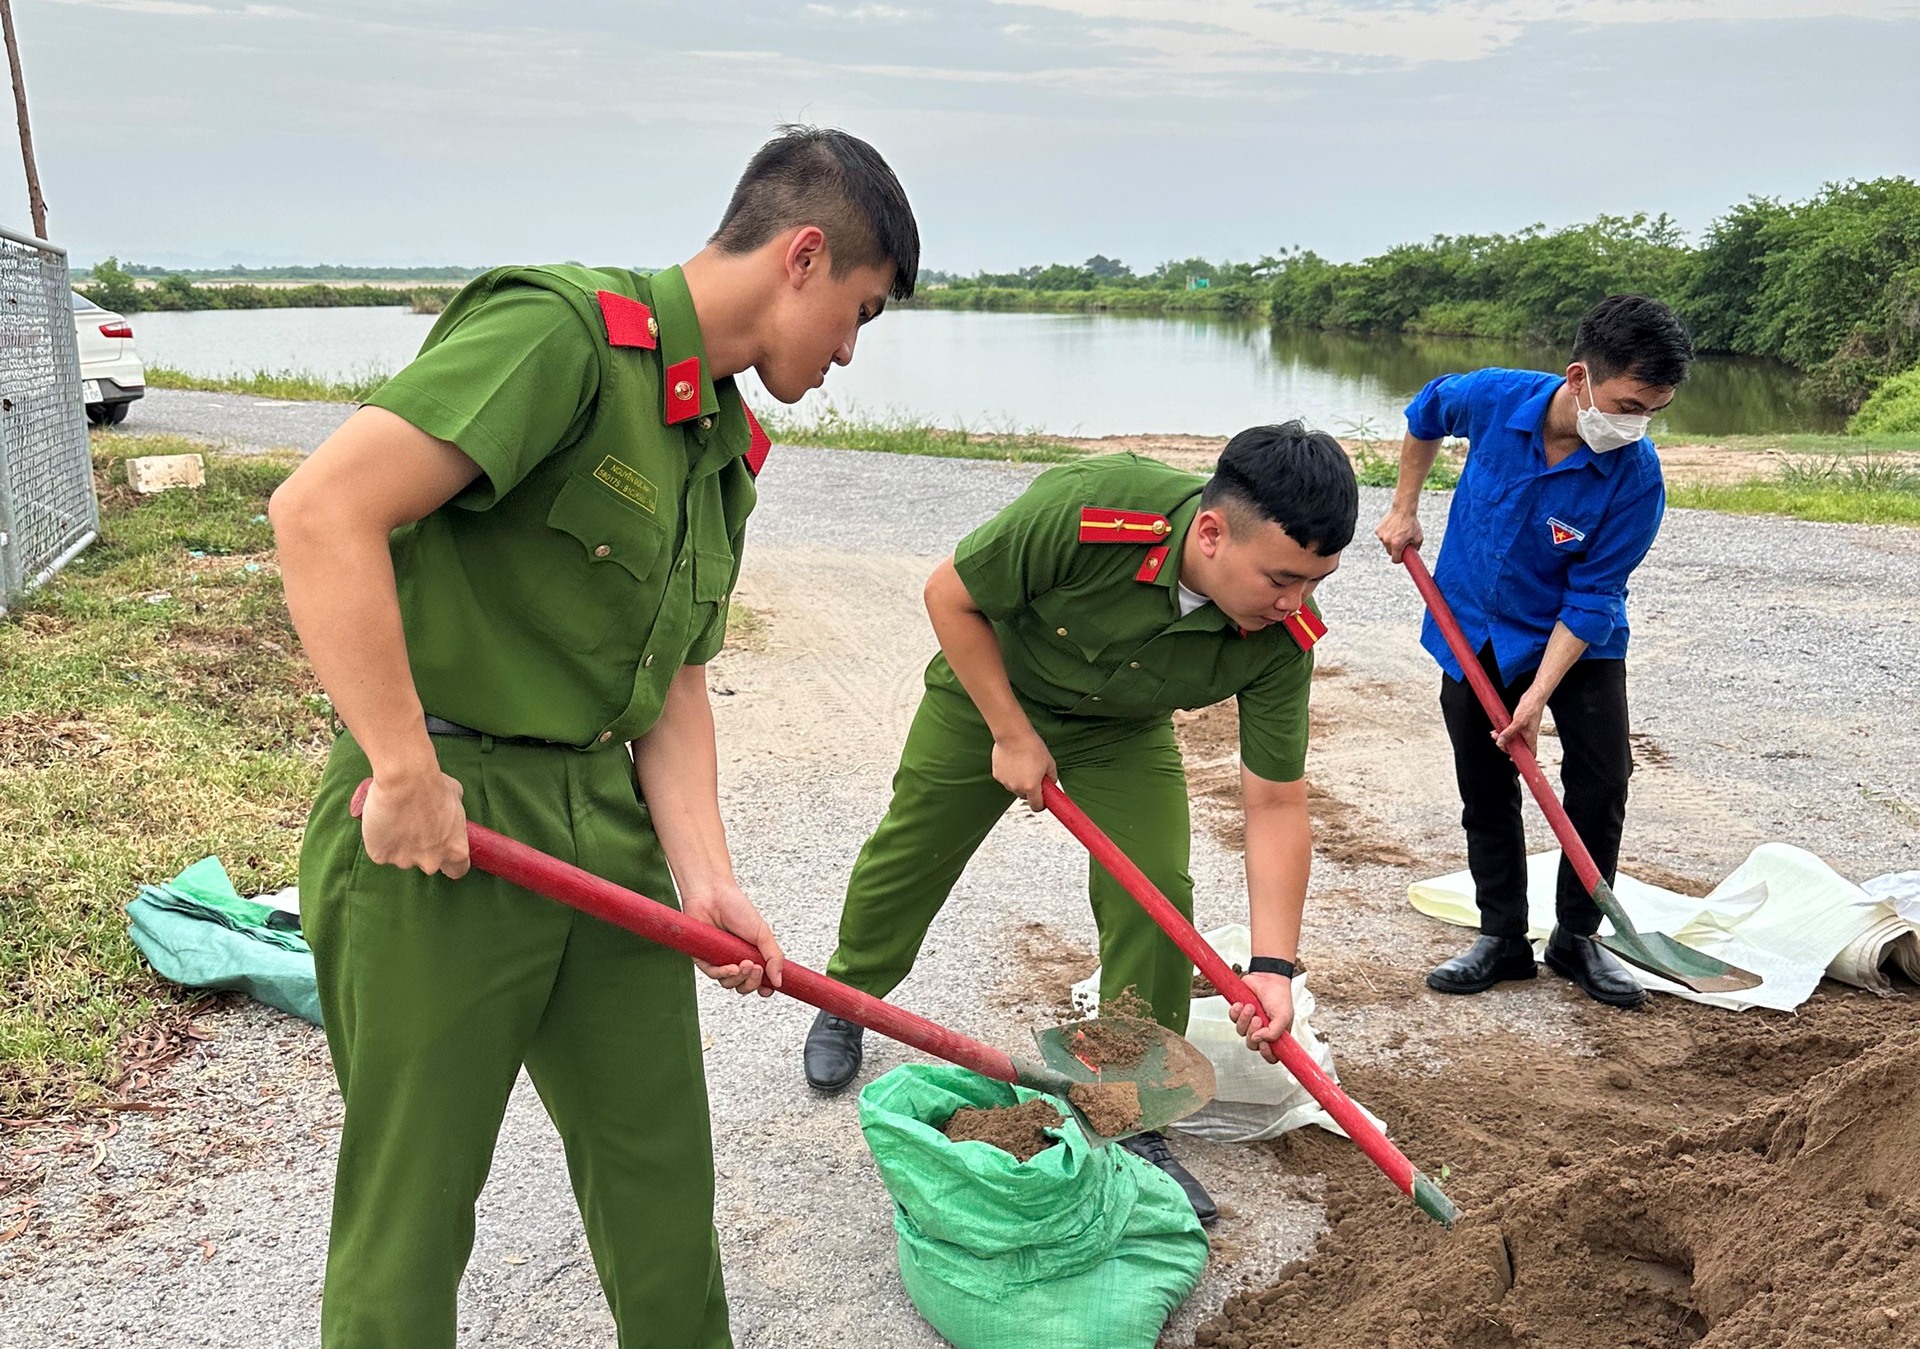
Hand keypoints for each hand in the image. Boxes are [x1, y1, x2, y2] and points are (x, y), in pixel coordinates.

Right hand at [360, 770, 469, 876]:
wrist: (404, 780)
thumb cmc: (433, 785)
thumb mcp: (456, 798)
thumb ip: (454, 815)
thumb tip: (449, 814)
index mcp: (455, 850)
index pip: (457, 870)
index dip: (450, 860)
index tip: (442, 850)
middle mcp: (432, 862)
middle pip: (428, 863)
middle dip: (422, 849)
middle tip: (414, 825)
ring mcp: (405, 861)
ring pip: (401, 857)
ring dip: (400, 843)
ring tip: (396, 818)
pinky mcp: (381, 857)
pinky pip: (380, 851)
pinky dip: (379, 840)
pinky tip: (382, 821)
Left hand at [684, 882, 785, 996]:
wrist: (713, 894)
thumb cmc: (737, 908)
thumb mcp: (763, 933)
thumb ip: (774, 957)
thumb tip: (780, 981)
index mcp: (752, 955)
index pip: (759, 980)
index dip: (764, 987)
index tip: (769, 988)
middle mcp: (736, 960)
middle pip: (745, 986)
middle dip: (753, 982)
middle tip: (758, 969)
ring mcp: (719, 961)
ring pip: (729, 984)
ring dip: (740, 978)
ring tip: (745, 964)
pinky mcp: (704, 959)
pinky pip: (714, 975)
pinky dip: (725, 974)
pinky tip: (732, 968)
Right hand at [991, 731, 1056, 810]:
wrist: (1013, 734)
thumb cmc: (1032, 746)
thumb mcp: (1049, 762)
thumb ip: (1052, 777)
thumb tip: (1051, 783)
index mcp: (1031, 787)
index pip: (1037, 806)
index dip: (1041, 804)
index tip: (1043, 800)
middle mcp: (1017, 787)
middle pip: (1025, 796)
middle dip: (1030, 789)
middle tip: (1034, 776)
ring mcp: (1005, 782)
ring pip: (1015, 788)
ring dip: (1019, 781)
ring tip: (1023, 764)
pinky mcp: (997, 775)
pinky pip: (1006, 779)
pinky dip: (1010, 774)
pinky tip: (1014, 761)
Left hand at [1228, 972, 1294, 1063]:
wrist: (1267, 977)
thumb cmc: (1279, 996)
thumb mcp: (1283, 1016)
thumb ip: (1274, 1032)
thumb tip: (1257, 1039)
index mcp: (1276, 1035)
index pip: (1271, 1056)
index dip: (1266, 1054)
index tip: (1264, 1044)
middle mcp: (1263, 1031)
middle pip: (1252, 1045)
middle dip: (1252, 1032)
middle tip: (1258, 1019)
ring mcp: (1251, 1022)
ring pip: (1241, 1032)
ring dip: (1244, 1020)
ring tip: (1251, 1007)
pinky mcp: (1240, 1013)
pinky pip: (1232, 1019)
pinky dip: (1235, 1012)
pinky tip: (1241, 1004)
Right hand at [1375, 508, 1422, 562]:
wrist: (1403, 510)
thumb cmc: (1411, 523)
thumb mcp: (1418, 538)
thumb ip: (1415, 548)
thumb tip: (1413, 555)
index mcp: (1397, 544)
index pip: (1395, 559)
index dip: (1399, 559)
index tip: (1401, 557)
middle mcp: (1387, 541)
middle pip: (1390, 552)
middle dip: (1395, 550)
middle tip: (1401, 543)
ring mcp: (1381, 535)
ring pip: (1385, 544)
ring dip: (1390, 541)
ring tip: (1397, 533)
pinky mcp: (1378, 530)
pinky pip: (1382, 537)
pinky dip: (1386, 535)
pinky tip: (1392, 529)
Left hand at [1493, 694, 1544, 755]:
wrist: (1534, 696)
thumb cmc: (1530, 708)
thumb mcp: (1518, 721)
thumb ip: (1509, 732)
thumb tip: (1501, 741)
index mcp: (1530, 737)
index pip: (1530, 753)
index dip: (1522, 758)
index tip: (1512, 758)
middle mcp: (1528, 735)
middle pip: (1518, 746)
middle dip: (1506, 745)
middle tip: (1498, 741)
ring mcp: (1524, 729)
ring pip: (1513, 738)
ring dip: (1504, 738)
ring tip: (1496, 734)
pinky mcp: (1520, 723)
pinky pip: (1511, 730)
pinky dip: (1504, 731)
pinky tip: (1499, 728)